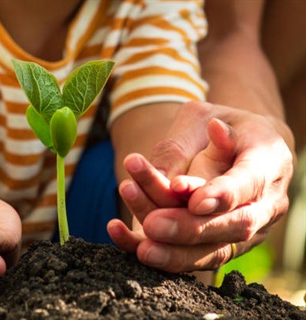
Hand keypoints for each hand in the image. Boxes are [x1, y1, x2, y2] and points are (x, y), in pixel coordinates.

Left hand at [108, 101, 293, 272]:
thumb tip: (187, 161)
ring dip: (174, 251)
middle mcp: (264, 204)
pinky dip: (159, 256)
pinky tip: (121, 236)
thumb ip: (191, 140)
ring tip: (140, 244)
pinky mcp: (221, 245)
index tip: (191, 198)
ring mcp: (246, 230)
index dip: (221, 193)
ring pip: (214, 251)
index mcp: (268, 163)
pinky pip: (193, 258)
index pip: (249, 183)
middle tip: (153, 225)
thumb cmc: (219, 125)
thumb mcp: (204, 117)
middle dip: (191, 228)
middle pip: (234, 226)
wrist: (240, 148)